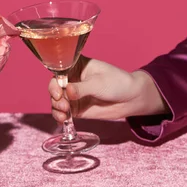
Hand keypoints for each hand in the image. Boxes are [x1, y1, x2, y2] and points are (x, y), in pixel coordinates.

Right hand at [49, 56, 167, 122]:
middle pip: (55, 87)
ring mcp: (73, 94)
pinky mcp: (77, 108)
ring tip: (65, 114)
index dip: (55, 82)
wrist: (131, 99)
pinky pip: (63, 113)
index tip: (59, 92)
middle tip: (64, 105)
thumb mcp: (99, 83)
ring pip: (57, 101)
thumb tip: (66, 92)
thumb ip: (81, 88)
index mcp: (76, 65)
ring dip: (57, 108)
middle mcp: (72, 79)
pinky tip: (63, 121)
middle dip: (56, 98)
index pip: (59, 71)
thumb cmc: (118, 83)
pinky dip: (60, 117)